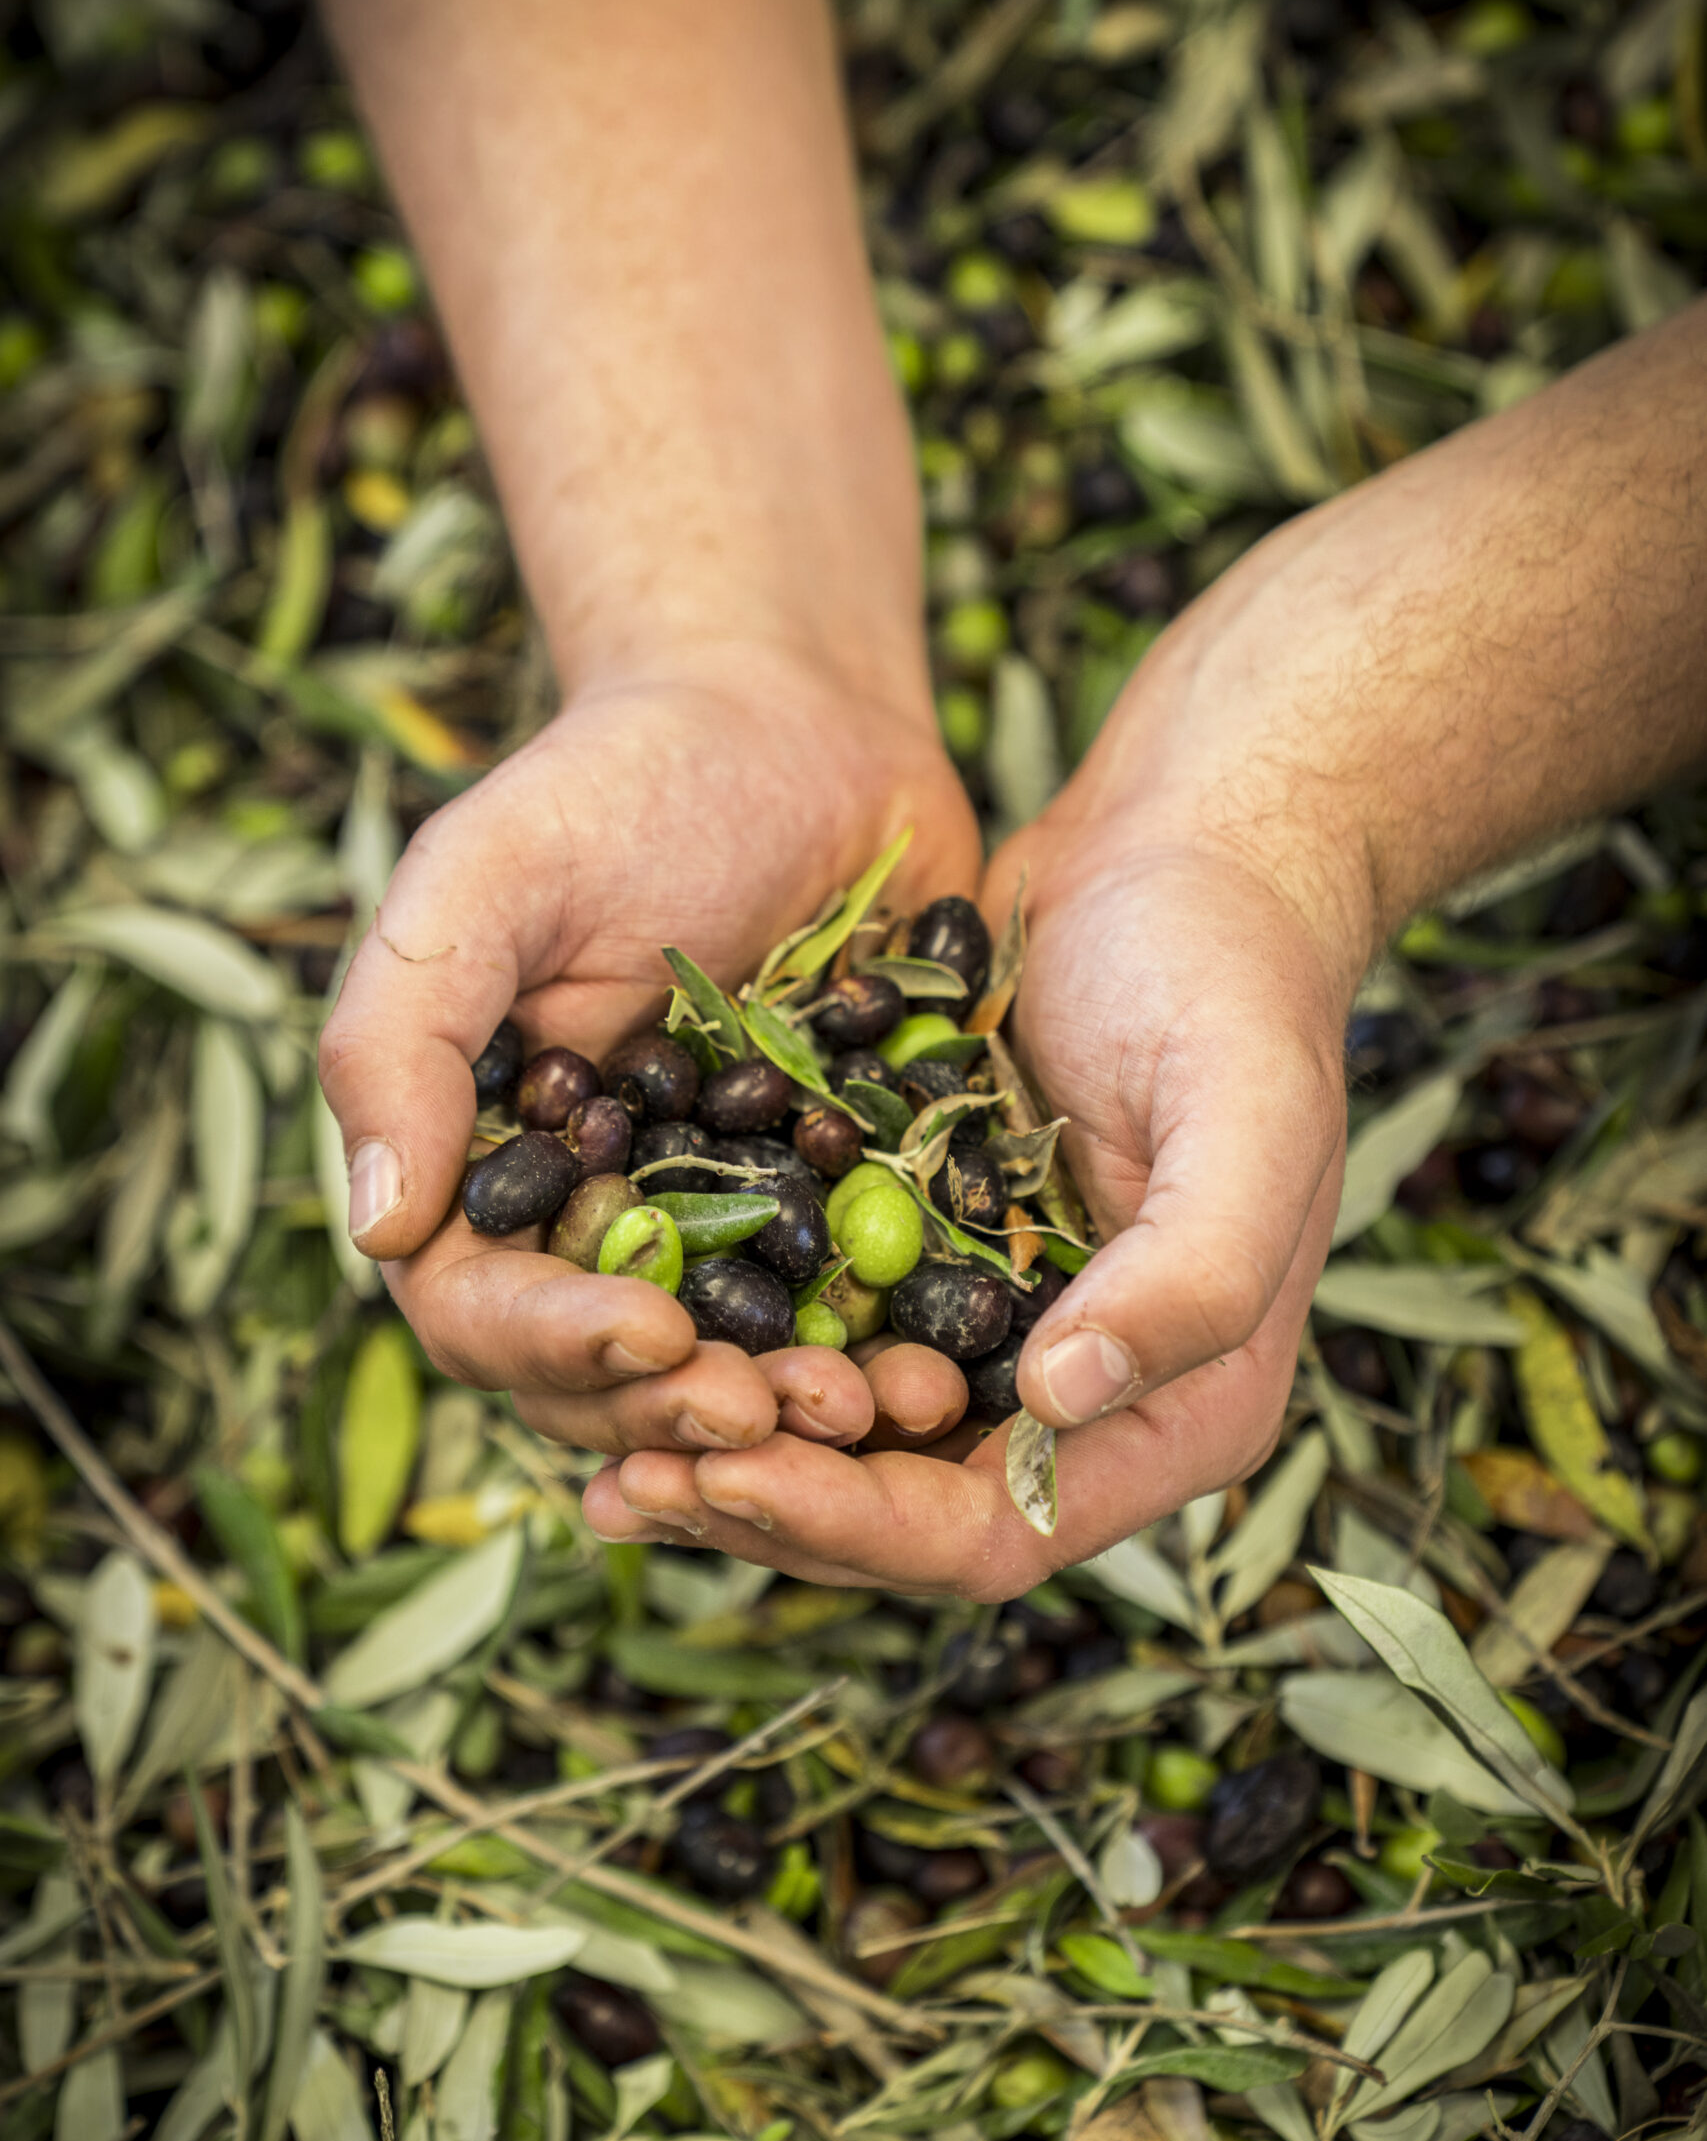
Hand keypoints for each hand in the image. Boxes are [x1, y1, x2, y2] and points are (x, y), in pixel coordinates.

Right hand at [318, 652, 980, 1458]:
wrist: (796, 725)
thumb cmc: (614, 785)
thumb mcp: (484, 880)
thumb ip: (404, 1038)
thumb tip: (380, 1227)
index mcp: (495, 1178)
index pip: (488, 1313)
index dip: (558, 1345)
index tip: (650, 1331)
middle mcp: (608, 1229)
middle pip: (617, 1382)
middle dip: (691, 1410)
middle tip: (780, 1409)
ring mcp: (736, 1233)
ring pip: (748, 1375)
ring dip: (805, 1415)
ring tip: (878, 1403)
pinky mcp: (855, 1213)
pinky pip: (873, 1315)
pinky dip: (905, 1351)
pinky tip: (952, 1366)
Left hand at [583, 631, 1358, 1594]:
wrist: (1186, 856)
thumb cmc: (1235, 981)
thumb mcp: (1247, 1117)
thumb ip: (1189, 1274)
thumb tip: (1056, 1398)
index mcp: (1183, 1412)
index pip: (997, 1532)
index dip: (857, 1521)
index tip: (728, 1471)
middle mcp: (1086, 1405)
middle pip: (902, 1517)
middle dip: (765, 1509)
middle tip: (619, 1484)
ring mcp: (999, 1338)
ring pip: (845, 1449)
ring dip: (727, 1457)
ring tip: (595, 1460)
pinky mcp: (926, 1263)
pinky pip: (818, 1342)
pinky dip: (731, 1359)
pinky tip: (626, 1346)